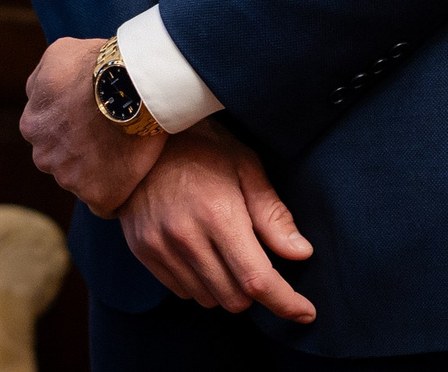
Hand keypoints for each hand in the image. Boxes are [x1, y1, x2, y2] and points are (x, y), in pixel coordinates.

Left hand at [20, 37, 166, 215]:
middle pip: (64, 160)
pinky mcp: (98, 195)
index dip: (77, 126)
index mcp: (33, 124)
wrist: (137, 83)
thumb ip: (42, 79)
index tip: (100, 117)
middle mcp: (44, 156)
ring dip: (103, 170)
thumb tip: (37, 93)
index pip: (51, 133)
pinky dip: (119, 190)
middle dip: (85, 151)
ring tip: (131, 149)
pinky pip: (106, 201)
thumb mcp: (58, 54)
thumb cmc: (100, 62)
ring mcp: (69, 178)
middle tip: (117, 133)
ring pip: (83, 180)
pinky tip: (135, 172)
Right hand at [120, 122, 315, 321]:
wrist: (141, 134)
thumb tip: (301, 253)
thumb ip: (273, 215)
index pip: (256, 278)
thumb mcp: (246, 167)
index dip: (285, 302)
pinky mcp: (143, 252)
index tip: (306, 312)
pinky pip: (182, 291)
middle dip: (257, 291)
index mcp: (218, 214)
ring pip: (208, 299)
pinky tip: (207, 254)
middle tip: (262, 262)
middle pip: (234, 297)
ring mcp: (160, 247)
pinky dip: (202, 284)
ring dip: (228, 288)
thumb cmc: (203, 146)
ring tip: (231, 253)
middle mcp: (185, 237)